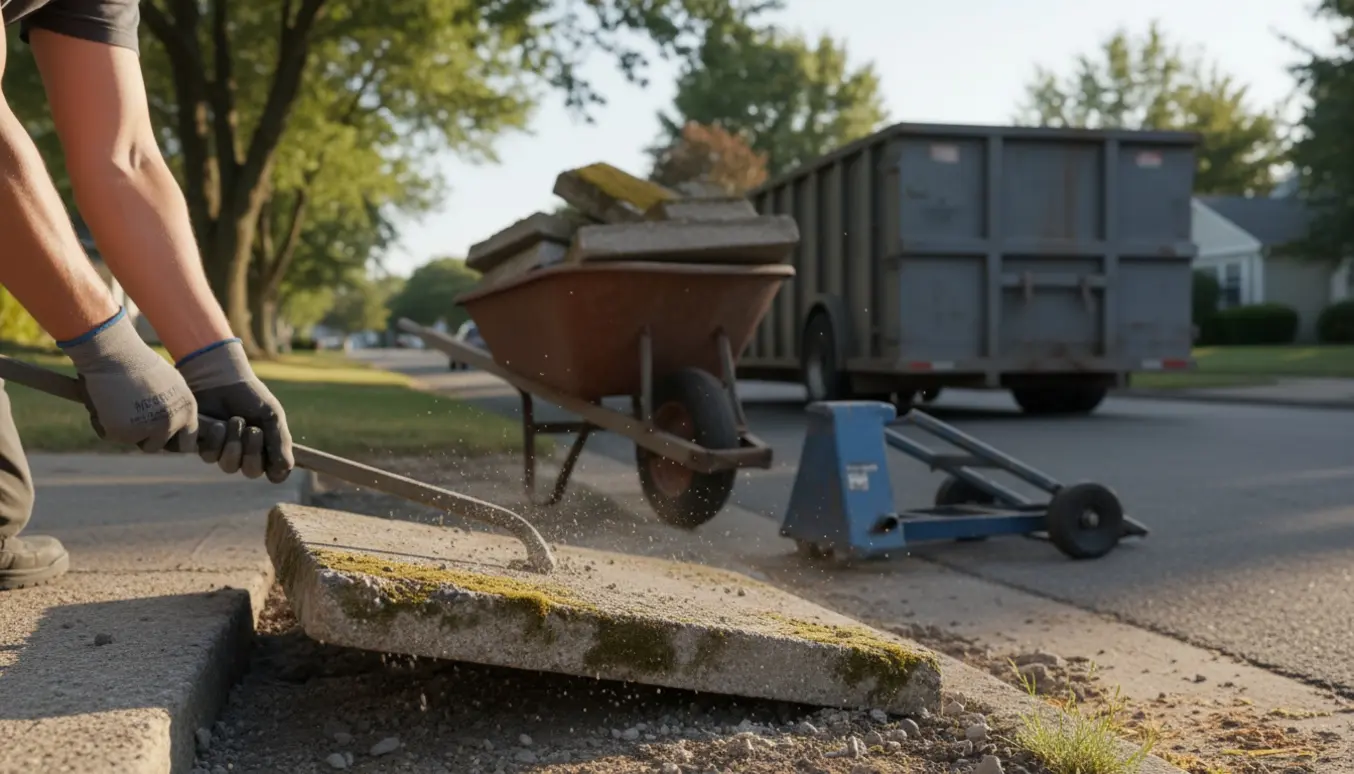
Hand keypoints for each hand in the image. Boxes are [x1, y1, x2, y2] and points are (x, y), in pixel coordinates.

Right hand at [58, 308, 198, 452]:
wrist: (115, 354)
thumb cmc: (140, 363)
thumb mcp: (170, 385)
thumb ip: (174, 408)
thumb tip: (174, 429)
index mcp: (187, 410)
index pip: (186, 442)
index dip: (171, 441)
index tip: (158, 437)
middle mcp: (170, 423)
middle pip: (156, 446)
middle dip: (143, 437)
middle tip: (130, 416)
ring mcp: (146, 430)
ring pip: (131, 440)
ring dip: (124, 428)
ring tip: (119, 401)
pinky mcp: (121, 433)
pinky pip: (110, 435)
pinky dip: (104, 423)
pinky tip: (105, 402)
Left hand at [177, 338, 293, 482]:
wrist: (221, 380)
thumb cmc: (251, 397)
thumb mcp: (272, 416)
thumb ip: (280, 441)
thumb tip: (287, 467)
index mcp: (268, 449)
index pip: (276, 474)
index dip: (276, 472)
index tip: (276, 460)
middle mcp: (247, 455)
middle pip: (251, 472)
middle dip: (252, 451)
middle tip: (252, 430)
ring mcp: (225, 453)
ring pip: (229, 466)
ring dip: (233, 443)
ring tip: (235, 420)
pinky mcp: (205, 446)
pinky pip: (210, 456)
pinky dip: (216, 439)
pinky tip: (218, 424)